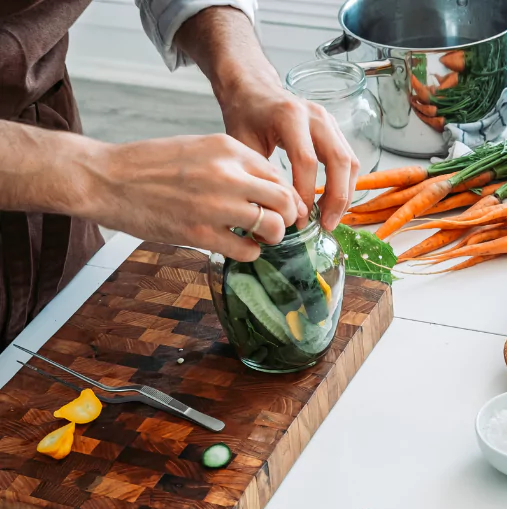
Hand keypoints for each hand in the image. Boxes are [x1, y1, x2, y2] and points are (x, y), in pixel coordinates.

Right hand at [77, 134, 305, 261]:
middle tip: (280, 224)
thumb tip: (266, 188)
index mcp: (228, 148)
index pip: (278, 175)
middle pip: (284, 200)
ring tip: (260, 237)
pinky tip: (239, 246)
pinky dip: (250, 252)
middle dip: (288, 216)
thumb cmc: (151, 164)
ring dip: (272, 236)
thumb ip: (233, 164)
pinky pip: (247, 249)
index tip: (285, 207)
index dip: (287, 195)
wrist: (106, 178)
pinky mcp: (200, 233)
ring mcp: (215, 205)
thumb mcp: (199, 148)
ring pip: (273, 226)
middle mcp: (227, 174)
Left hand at [219, 82, 359, 230]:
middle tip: (326, 225)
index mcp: (290, 116)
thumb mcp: (241, 143)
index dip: (305, 194)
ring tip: (332, 219)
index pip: (307, 161)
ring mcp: (329, 121)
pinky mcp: (335, 129)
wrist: (254, 89)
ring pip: (350, 161)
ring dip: (345, 194)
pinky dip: (345, 184)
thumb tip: (274, 213)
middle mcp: (316, 116)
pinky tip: (333, 203)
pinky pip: (348, 159)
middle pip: (339, 160)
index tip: (299, 219)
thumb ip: (259, 174)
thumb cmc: (245, 116)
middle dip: (336, 198)